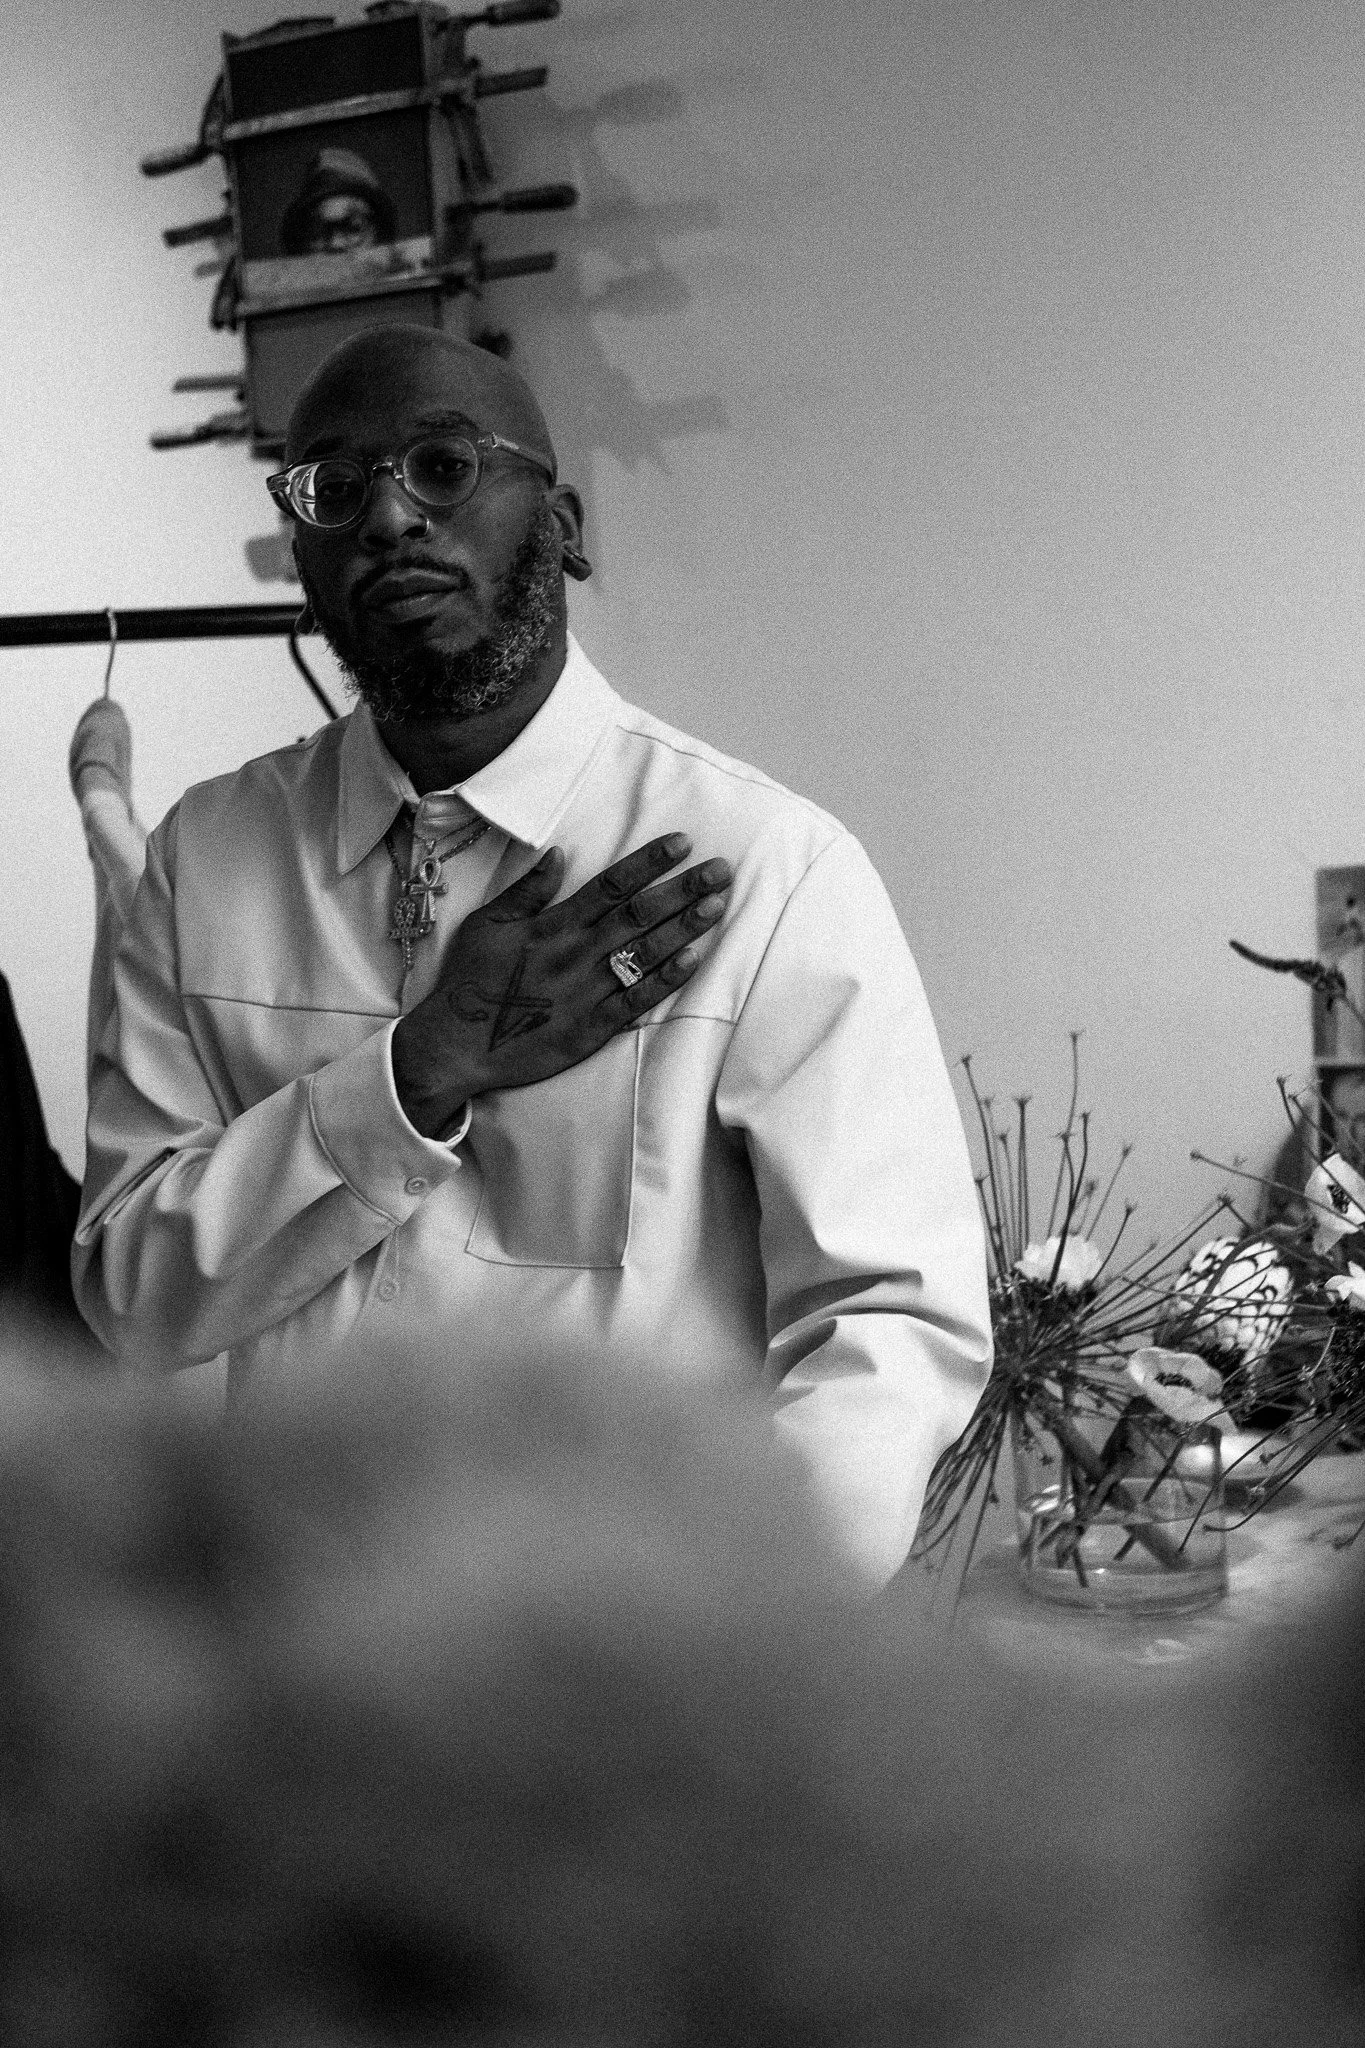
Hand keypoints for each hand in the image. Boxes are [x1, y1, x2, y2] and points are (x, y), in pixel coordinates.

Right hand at [391, 832, 732, 1136]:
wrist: (457, 1045)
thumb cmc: (470, 981)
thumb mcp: (488, 925)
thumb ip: (527, 891)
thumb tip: (560, 855)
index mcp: (552, 926)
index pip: (610, 886)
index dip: (648, 863)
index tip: (682, 843)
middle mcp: (575, 954)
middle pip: (638, 915)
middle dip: (682, 890)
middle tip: (721, 869)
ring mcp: (586, 992)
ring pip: (645, 953)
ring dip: (684, 927)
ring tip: (717, 905)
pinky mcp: (592, 1028)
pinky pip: (636, 1001)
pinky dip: (665, 980)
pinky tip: (694, 959)